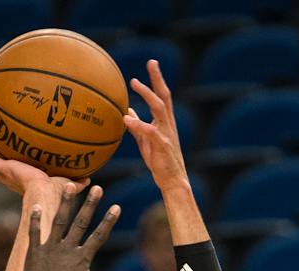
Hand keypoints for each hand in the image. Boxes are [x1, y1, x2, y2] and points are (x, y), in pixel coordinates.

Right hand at [0, 146, 83, 206]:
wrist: (44, 195)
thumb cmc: (57, 195)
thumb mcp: (67, 186)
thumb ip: (76, 183)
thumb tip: (88, 179)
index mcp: (31, 187)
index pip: (24, 182)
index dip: (21, 178)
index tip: (22, 174)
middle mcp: (18, 183)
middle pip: (7, 176)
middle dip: (4, 169)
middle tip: (1, 161)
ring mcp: (10, 177)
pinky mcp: (5, 170)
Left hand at [18, 185, 134, 270]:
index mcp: (82, 258)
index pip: (99, 236)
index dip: (108, 221)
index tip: (116, 206)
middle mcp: (67, 249)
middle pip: (81, 222)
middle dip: (90, 204)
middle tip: (98, 188)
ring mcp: (50, 248)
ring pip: (59, 221)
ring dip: (66, 203)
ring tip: (70, 186)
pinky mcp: (35, 252)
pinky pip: (35, 232)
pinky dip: (35, 219)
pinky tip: (35, 206)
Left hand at [124, 61, 188, 191]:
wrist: (172, 181)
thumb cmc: (160, 162)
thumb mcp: (146, 141)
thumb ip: (137, 125)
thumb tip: (127, 111)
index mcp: (165, 123)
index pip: (162, 96)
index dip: (157, 80)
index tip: (152, 64)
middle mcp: (168, 124)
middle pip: (164, 96)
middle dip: (158, 78)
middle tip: (152, 62)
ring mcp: (166, 134)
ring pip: (159, 108)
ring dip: (147, 94)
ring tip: (135, 83)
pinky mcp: (162, 145)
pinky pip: (150, 131)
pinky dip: (138, 123)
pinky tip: (126, 118)